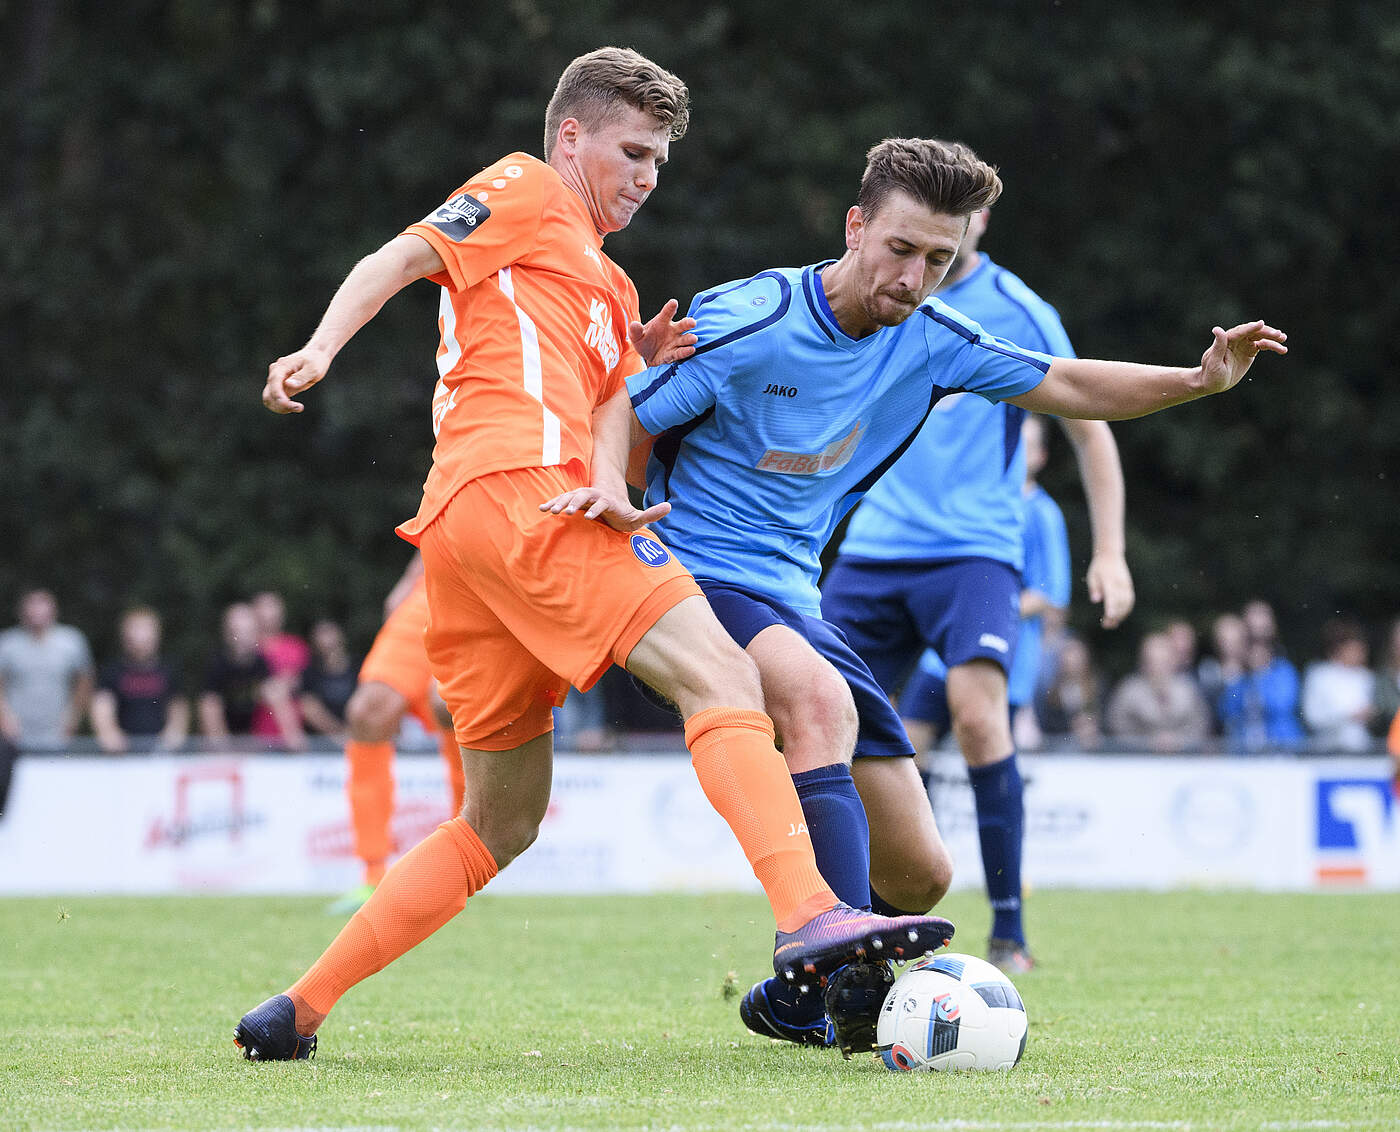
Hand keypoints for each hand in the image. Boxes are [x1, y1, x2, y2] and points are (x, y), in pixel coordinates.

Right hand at [263, 348, 330, 413]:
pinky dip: (283, 406)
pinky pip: (276, 400)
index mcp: (282, 366)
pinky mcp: (281, 387)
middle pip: (268, 394)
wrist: (316, 356)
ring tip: (298, 407)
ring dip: (281, 407)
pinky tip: (297, 406)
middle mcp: (275, 373)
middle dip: (280, 405)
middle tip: (298, 408)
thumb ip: (301, 376)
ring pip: (270, 399)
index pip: (274, 382)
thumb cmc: (315, 361)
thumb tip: (288, 384)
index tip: (290, 405)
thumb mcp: (313, 368)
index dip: (279, 396)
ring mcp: (276, 381)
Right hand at [539, 487, 670, 532]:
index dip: (596, 509)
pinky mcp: (573, 503)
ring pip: (570, 497)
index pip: (602, 503)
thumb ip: (653, 513)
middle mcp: (594, 496)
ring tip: (548, 510)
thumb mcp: (640, 516)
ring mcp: (582, 498)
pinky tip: (540, 509)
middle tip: (564, 512)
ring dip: (559, 502)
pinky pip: (561, 501)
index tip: (589, 517)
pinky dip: (552, 503)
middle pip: (583, 496)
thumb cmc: (625, 514)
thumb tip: (670, 507)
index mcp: (608, 500)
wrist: (611, 505)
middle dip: (574, 503)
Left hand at [628, 299, 696, 367]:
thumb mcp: (636, 336)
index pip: (667, 313)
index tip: (674, 302)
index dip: (670, 308)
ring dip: (689, 338)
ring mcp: (675, 342)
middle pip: (682, 325)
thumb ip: (635, 331)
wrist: (647, 355)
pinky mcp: (674, 354)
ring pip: (684, 339)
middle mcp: (672, 330)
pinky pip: (680, 352)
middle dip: (688, 323)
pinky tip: (691, 349)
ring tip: (694, 338)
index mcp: (662, 322)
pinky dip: (685, 351)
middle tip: (692, 322)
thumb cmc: (643, 340)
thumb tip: (634, 325)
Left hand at [1086, 552, 1134, 628]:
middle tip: (1106, 625)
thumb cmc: (1098, 568)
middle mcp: (1120, 583)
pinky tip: (1119, 617)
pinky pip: (1130, 600)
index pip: (1112, 596)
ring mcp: (1126, 585)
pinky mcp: (1129, 587)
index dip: (1111, 607)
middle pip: (1120, 602)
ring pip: (1127, 603)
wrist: (1111, 556)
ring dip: (1121, 615)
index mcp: (1109, 580)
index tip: (1109, 617)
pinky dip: (1126, 610)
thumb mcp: (1092, 576)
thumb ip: (1094, 588)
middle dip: (1115, 615)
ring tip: (1112, 624)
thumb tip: (1095, 600)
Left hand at [1198, 321, 1286, 394]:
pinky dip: (1273, 346)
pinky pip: (1263, 345)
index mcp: (1226, 341)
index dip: (1250, 328)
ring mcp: (1244, 344)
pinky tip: (1282, 350)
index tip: (1261, 323)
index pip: (1240, 332)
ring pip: (1260, 337)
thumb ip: (1218, 346)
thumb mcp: (1214, 362)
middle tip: (1278, 335)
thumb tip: (1217, 329)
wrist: (1213, 383)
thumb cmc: (1211, 374)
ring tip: (1283, 339)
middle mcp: (1236, 340)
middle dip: (1266, 332)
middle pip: (1253, 332)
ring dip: (1272, 338)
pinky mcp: (1250, 351)